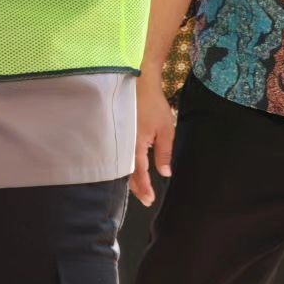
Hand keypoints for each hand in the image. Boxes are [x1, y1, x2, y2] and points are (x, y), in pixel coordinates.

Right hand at [130, 75, 174, 206]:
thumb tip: (165, 173)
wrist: (138, 83)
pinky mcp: (118, 132)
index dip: (144, 187)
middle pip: (127, 172)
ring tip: (139, 189)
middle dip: (136, 187)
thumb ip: (164, 153)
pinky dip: (125, 166)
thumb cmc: (154, 105)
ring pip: (122, 164)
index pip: (139, 172)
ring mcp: (119, 138)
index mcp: (136, 145)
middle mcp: (124, 144)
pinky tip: (128, 169)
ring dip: (130, 178)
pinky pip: (120, 154)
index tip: (150, 200)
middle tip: (146, 200)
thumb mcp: (166, 130)